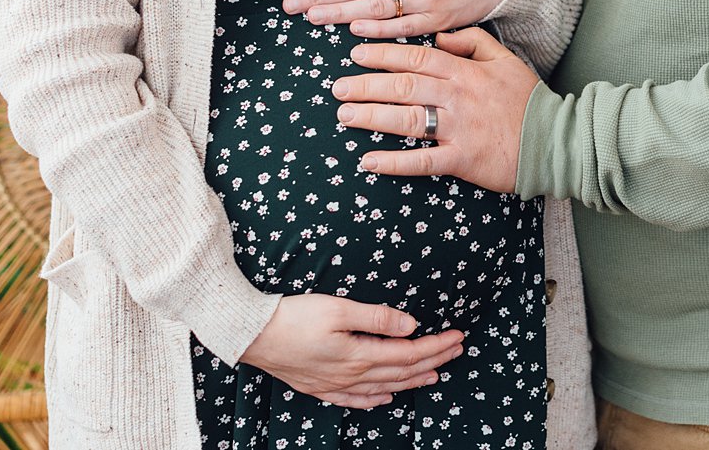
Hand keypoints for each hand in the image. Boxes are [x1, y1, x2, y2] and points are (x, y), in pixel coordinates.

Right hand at [239, 293, 463, 408]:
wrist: (250, 335)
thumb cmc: (292, 316)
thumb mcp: (338, 308)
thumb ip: (377, 318)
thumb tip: (411, 326)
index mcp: (358, 355)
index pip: (408, 353)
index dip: (436, 346)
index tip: (458, 337)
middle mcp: (350, 376)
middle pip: (401, 371)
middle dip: (433, 361)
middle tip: (457, 351)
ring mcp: (334, 385)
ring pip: (383, 387)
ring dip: (411, 381)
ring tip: (433, 376)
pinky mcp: (319, 387)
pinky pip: (355, 401)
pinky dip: (376, 399)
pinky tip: (385, 397)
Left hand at [332, 28, 537, 193]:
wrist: (555, 140)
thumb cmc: (527, 100)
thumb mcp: (505, 58)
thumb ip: (472, 41)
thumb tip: (440, 34)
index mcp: (465, 72)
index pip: (415, 58)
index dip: (382, 54)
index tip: (355, 52)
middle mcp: (457, 97)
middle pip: (403, 87)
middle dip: (366, 85)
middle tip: (337, 87)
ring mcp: (458, 129)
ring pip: (407, 120)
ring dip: (372, 116)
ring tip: (344, 115)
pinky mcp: (461, 160)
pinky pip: (421, 162)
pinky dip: (393, 163)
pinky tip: (368, 161)